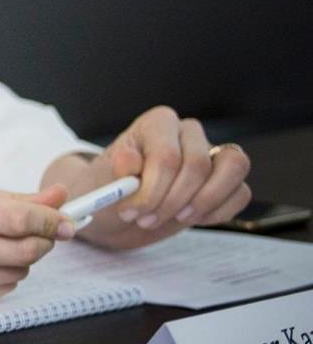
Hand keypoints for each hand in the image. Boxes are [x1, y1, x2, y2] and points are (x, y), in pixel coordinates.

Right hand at [0, 183, 70, 309]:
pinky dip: (4, 278)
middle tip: (42, 232)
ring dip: (22, 260)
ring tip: (2, 246)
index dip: (52, 222)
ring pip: (16, 273)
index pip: (17, 220)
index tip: (69, 222)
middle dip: (42, 241)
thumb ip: (12, 199)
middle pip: (23, 250)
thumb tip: (60, 198)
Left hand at [42, 106, 252, 249]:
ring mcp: (212, 155)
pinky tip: (189, 219)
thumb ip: (117, 170)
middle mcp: (188, 133)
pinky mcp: (227, 180)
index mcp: (157, 123)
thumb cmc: (110, 189)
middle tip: (147, 219)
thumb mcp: (103, 180)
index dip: (153, 189)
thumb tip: (130, 163)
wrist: (118, 211)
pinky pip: (241, 192)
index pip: (167, 155)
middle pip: (198, 165)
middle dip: (173, 201)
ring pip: (234, 167)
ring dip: (204, 203)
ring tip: (174, 218)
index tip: (132, 211)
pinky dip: (217, 212)